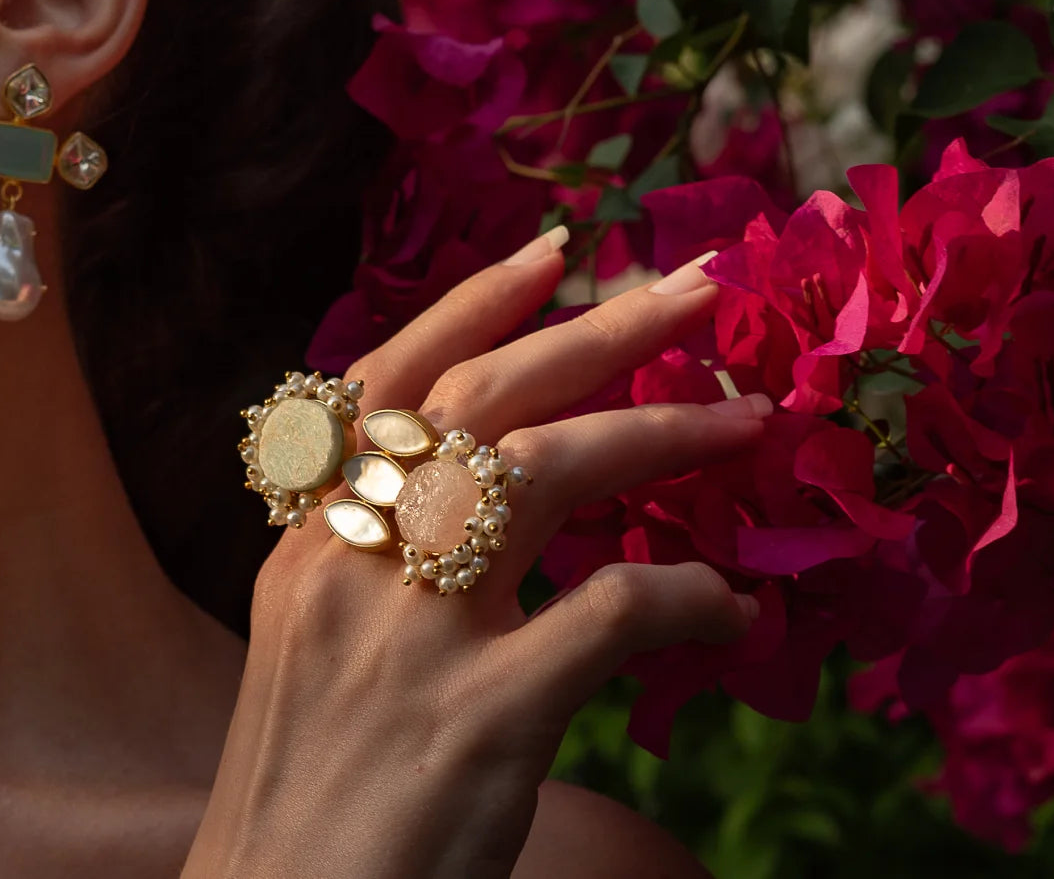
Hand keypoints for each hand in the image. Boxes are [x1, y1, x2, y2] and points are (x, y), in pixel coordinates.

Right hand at [182, 230, 771, 877]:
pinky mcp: (479, 717)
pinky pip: (614, 611)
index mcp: (307, 549)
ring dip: (659, 431)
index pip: (386, 385)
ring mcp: (411, 637)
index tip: (557, 253)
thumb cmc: (308, 801)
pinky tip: (731, 612)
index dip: (473, 305)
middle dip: (600, 330)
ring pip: (543, 470)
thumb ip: (380, 570)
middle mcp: (347, 567)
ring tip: (745, 420)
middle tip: (700, 286)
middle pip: (480, 398)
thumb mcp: (317, 657)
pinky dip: (689, 597)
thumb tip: (490, 511)